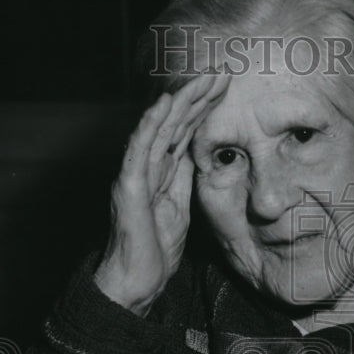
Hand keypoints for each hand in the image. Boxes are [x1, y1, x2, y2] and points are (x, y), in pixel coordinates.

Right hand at [94, 71, 229, 314]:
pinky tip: (163, 105)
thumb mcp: (179, 207)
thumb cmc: (154, 249)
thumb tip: (196, 155)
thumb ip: (183, 179)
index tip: (226, 87)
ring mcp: (135, 174)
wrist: (137, 281)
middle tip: (221, 72)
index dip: (203, 107)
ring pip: (158, 129)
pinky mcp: (128, 187)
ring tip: (200, 79)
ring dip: (180, 102)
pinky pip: (138, 151)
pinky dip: (149, 126)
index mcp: (159, 171)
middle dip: (197, 97)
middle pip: (173, 124)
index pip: (184, 131)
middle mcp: (145, 166)